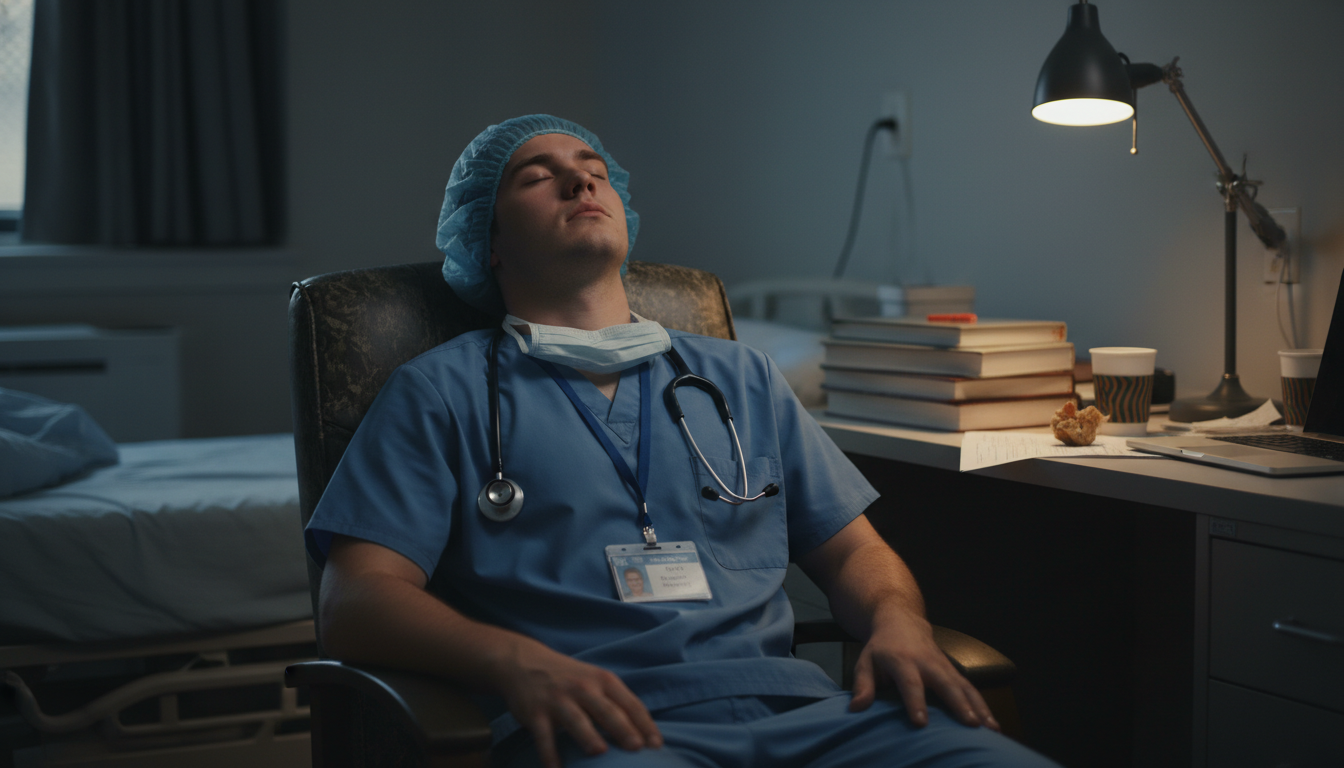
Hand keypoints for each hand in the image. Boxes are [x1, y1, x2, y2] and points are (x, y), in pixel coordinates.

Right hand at [494, 641, 662, 767]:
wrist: (524, 662)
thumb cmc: (570, 677)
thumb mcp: (595, 680)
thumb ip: (616, 702)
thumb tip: (643, 733)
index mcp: (603, 680)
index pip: (630, 703)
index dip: (644, 724)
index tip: (656, 744)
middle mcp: (583, 688)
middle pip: (607, 711)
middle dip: (622, 729)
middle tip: (636, 747)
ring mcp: (558, 700)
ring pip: (576, 720)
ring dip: (588, 736)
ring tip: (600, 752)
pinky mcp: (535, 713)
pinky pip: (544, 737)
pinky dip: (550, 755)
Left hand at [848, 606, 999, 732]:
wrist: (902, 621)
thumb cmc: (881, 648)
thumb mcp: (865, 661)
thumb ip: (863, 685)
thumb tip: (856, 708)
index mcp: (902, 660)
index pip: (910, 683)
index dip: (915, 702)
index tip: (921, 722)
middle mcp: (927, 662)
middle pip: (945, 683)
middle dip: (958, 704)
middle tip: (970, 724)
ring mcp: (944, 666)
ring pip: (964, 686)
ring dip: (979, 707)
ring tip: (991, 729)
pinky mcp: (954, 671)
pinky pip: (971, 689)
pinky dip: (983, 706)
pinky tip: (992, 725)